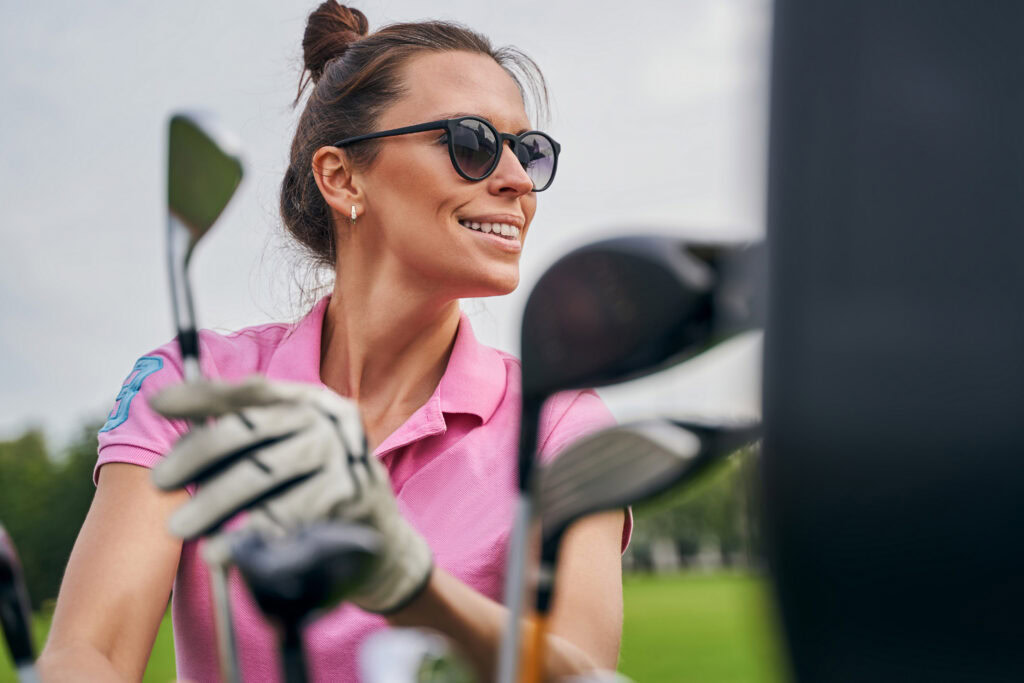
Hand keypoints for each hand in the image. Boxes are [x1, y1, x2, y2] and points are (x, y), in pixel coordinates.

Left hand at [149, 376, 432, 613]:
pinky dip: (245, 534)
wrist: (380, 540)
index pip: (251, 389)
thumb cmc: (319, 490)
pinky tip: (221, 549)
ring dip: (213, 501)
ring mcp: (340, 454)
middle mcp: (327, 420)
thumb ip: (249, 441)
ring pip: (260, 472)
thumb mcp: (292, 452)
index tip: (158, 404)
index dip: (203, 394)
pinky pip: (284, 513)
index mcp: (310, 401)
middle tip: (160, 480)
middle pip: (249, 427)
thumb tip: (181, 439)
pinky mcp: (347, 494)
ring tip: (180, 526)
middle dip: (196, 453)